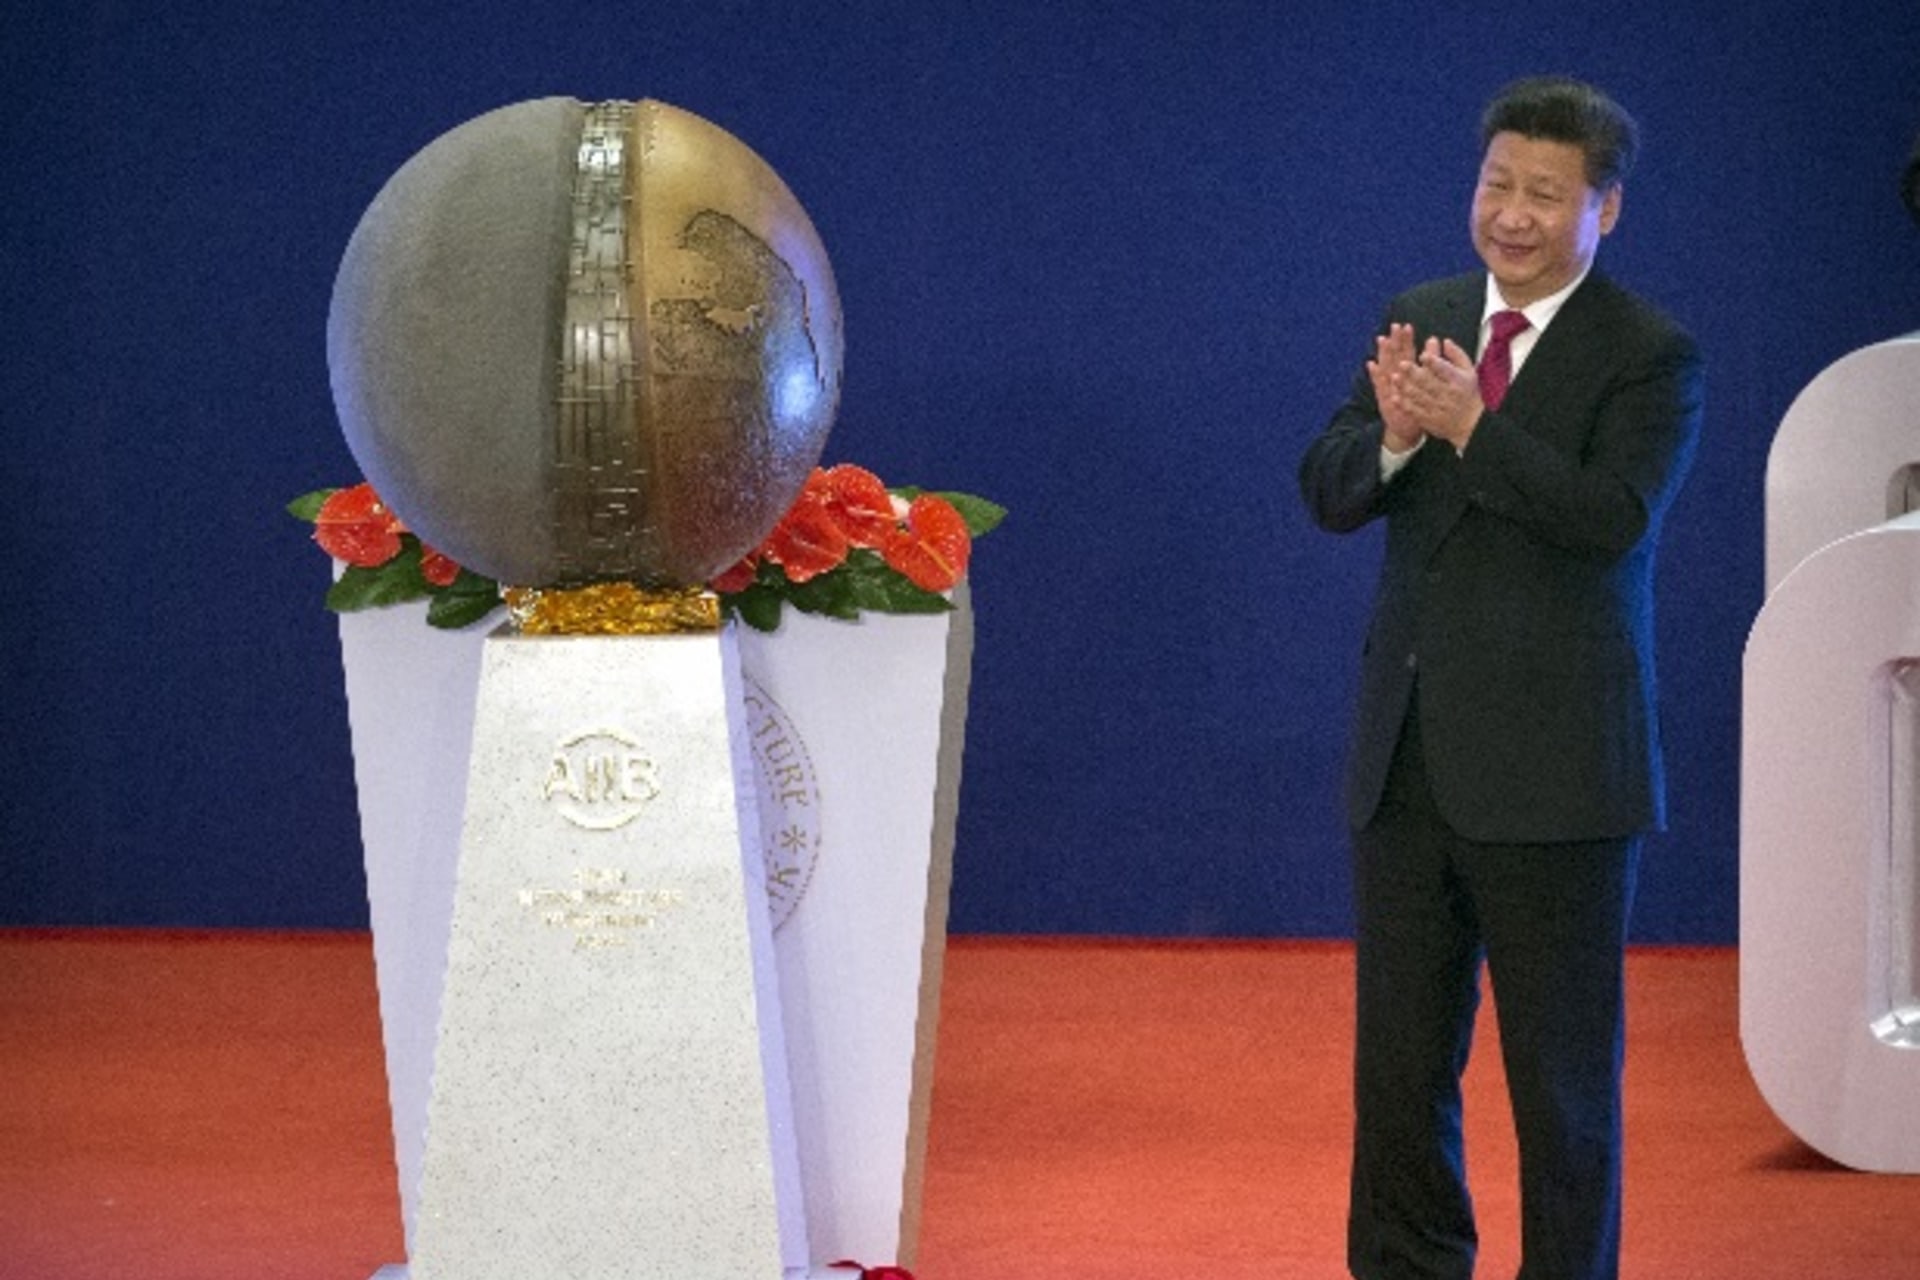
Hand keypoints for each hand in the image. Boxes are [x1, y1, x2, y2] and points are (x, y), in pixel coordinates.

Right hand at [1365, 324, 1423, 452]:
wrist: (1405, 429)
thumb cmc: (1417, 403)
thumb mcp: (1426, 382)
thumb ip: (1430, 360)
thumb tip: (1435, 339)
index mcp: (1406, 373)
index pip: (1406, 353)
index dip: (1405, 340)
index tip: (1406, 326)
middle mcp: (1395, 377)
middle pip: (1395, 356)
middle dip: (1395, 341)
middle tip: (1395, 327)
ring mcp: (1388, 387)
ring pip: (1386, 367)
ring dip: (1383, 353)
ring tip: (1382, 339)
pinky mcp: (1384, 398)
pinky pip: (1378, 385)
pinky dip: (1375, 375)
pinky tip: (1372, 364)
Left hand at [1391, 337, 1483, 447]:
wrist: (1471, 424)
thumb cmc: (1469, 392)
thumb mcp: (1469, 371)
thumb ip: (1456, 355)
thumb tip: (1444, 341)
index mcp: (1458, 380)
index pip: (1445, 370)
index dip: (1434, 363)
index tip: (1423, 355)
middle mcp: (1448, 394)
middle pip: (1429, 382)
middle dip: (1415, 373)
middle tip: (1401, 363)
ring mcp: (1438, 408)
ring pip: (1420, 397)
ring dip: (1406, 387)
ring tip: (1394, 378)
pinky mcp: (1430, 420)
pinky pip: (1415, 412)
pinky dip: (1404, 405)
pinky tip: (1394, 397)